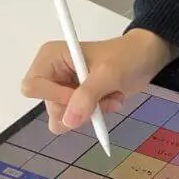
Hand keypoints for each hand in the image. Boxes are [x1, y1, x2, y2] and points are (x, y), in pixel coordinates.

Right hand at [21, 29, 177, 133]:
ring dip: (93, 113)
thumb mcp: (108, 73)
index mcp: (50, 58)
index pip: (33, 87)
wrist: (144, 59)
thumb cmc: (126, 56)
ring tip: (112, 97)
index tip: (82, 97)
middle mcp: (52, 75)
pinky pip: (78, 120)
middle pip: (51, 107)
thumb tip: (68, 121)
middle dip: (81, 108)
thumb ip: (87, 96)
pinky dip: (97, 115)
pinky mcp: (77, 102)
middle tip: (106, 98)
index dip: (56, 97)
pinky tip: (111, 100)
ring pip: (66, 118)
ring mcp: (64, 90)